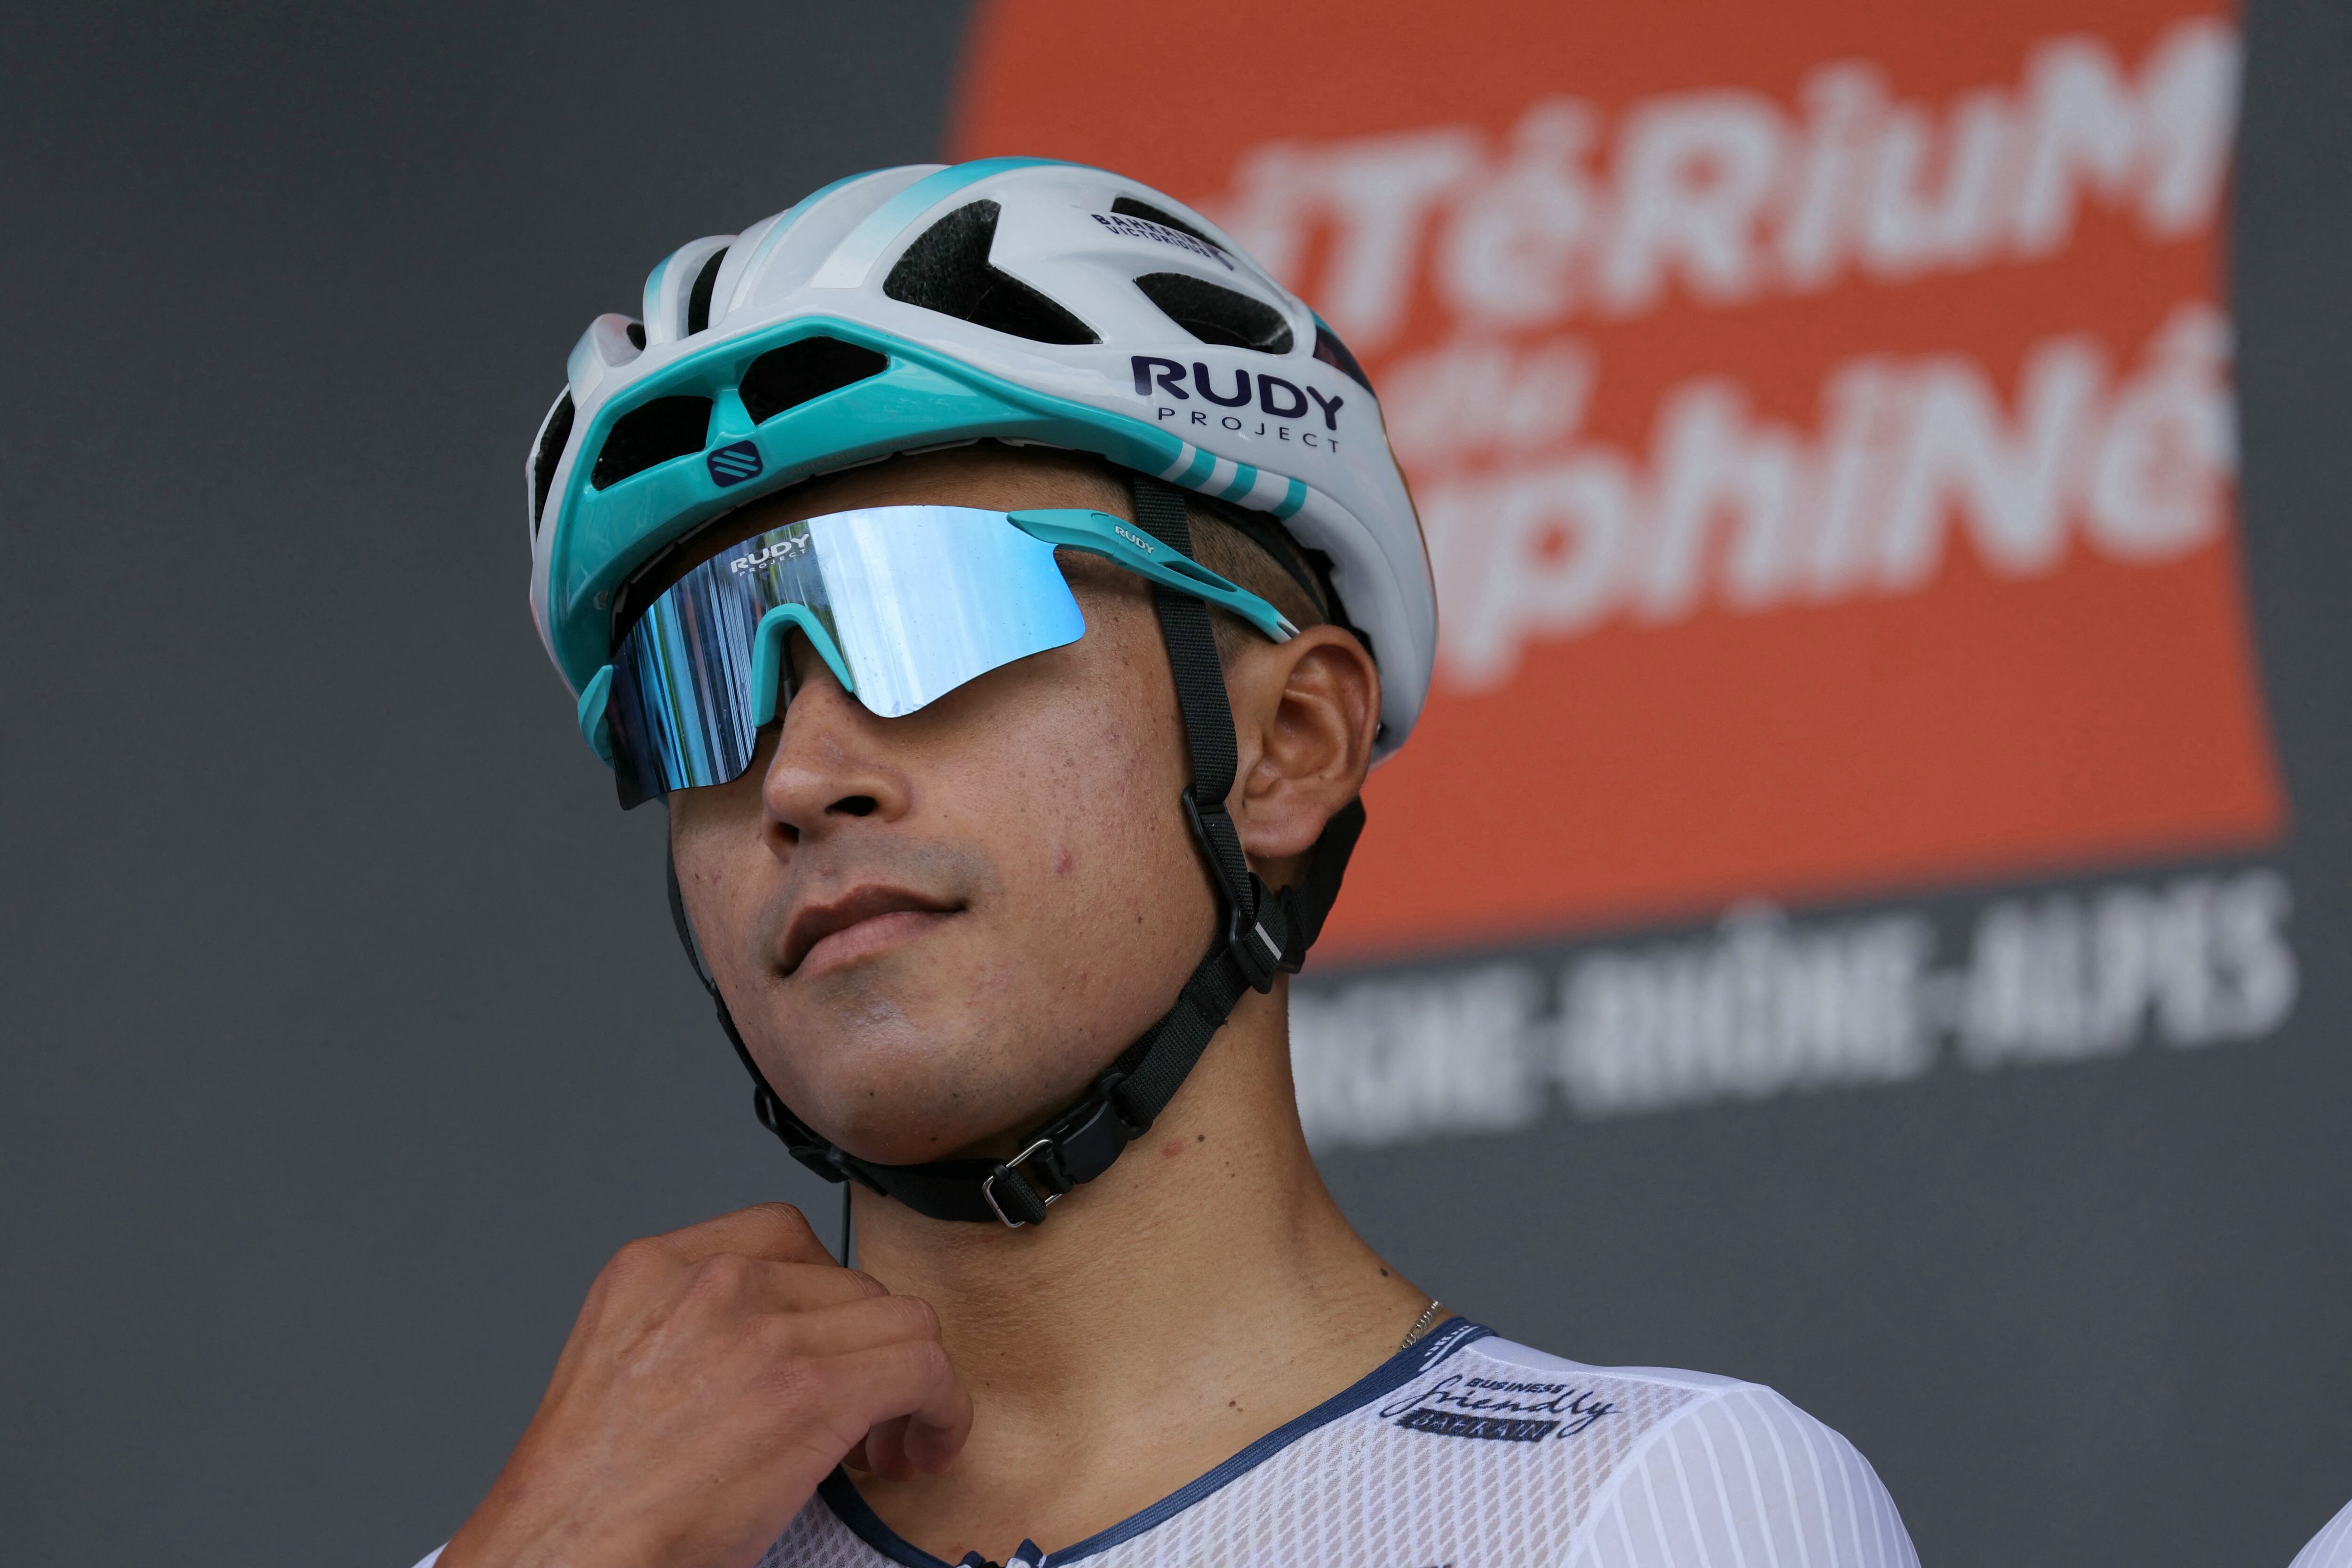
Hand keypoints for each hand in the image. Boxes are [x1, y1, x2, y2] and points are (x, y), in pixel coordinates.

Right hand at [438, 1202, 969, 1567]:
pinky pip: (925, 1367)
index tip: (824, 1351)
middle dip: (864, 1352)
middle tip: (857, 1419)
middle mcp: (713, 1280)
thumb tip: (783, 1349)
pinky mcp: (812, 1389)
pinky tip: (916, 1450)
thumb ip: (697, 1331)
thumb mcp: (625, 1368)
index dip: (822, 1302)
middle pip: (849, 1285)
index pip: (785, 1237)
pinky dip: (941, 1410)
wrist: (561, 1553)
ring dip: (909, 1381)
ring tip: (885, 1441)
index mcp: (655, 1268)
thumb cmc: (588, 1497)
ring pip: (901, 1320)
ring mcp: (764, 1329)